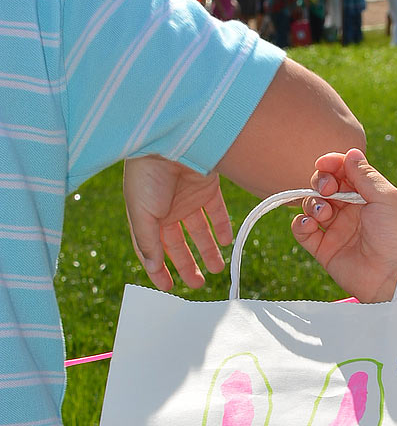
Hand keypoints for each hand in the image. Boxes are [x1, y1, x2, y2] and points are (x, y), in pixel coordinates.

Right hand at [123, 155, 232, 290]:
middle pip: (178, 243)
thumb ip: (148, 242)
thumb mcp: (141, 213)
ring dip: (208, 250)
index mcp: (146, 215)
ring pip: (200, 231)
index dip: (159, 269)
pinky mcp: (207, 187)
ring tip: (217, 269)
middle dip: (187, 264)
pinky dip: (222, 227)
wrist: (170, 138)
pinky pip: (216, 212)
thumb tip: (154, 266)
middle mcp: (167, 208)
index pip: (152, 248)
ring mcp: (188, 197)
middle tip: (198, 284)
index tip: (168, 287)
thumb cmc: (147, 174)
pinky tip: (226, 242)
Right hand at [293, 148, 396, 302]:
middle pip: (324, 184)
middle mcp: (351, 209)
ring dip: (312, 202)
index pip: (343, 170)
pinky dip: (300, 223)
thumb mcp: (387, 198)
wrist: (395, 276)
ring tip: (324, 213)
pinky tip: (310, 224)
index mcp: (368, 194)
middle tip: (329, 190)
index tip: (325, 164)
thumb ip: (365, 175)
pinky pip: (303, 229)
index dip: (332, 163)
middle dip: (321, 181)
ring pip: (311, 204)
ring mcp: (336, 228)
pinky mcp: (324, 249)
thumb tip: (350, 152)